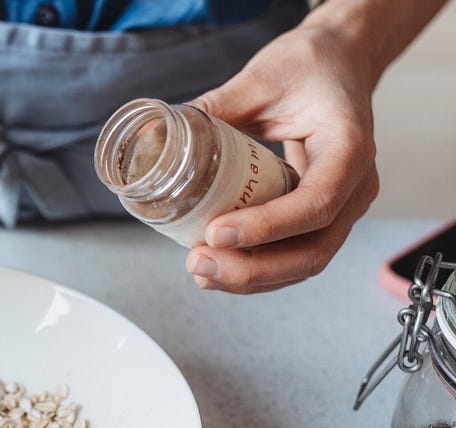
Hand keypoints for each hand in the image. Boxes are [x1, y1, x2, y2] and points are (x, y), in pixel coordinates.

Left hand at [184, 23, 379, 293]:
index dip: (267, 227)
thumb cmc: (308, 67)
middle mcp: (356, 185)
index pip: (317, 203)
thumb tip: (156, 137)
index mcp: (349, 147)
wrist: (338, 64)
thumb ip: (214, 108)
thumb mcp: (260, 78)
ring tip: (200, 271)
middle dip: (253, 268)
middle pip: (314, 249)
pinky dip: (257, 269)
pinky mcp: (322, 217)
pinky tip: (218, 270)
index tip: (216, 232)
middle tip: (199, 262)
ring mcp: (343, 206)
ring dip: (251, 278)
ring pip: (306, 262)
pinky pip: (295, 255)